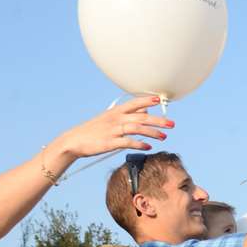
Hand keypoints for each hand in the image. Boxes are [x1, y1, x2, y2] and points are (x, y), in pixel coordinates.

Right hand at [54, 95, 173, 161]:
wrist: (74, 141)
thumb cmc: (94, 130)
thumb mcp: (110, 119)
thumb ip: (128, 115)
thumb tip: (146, 110)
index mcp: (115, 112)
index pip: (134, 103)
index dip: (147, 100)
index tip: (160, 100)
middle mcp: (115, 119)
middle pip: (141, 117)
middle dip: (158, 120)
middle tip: (172, 124)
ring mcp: (112, 130)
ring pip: (136, 128)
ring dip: (152, 132)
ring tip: (164, 137)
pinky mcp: (109, 143)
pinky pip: (127, 142)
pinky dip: (139, 144)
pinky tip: (148, 147)